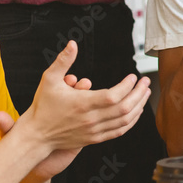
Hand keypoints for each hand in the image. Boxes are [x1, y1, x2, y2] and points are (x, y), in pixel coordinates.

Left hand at [0, 74, 91, 179]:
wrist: (36, 164)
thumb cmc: (25, 145)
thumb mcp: (14, 134)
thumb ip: (7, 125)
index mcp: (49, 108)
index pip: (61, 91)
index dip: (66, 82)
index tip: (68, 79)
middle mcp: (64, 113)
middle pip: (77, 95)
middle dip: (82, 87)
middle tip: (82, 83)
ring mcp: (76, 124)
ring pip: (88, 108)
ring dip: (92, 99)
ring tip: (89, 94)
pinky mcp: (84, 136)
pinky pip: (95, 123)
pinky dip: (100, 117)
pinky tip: (100, 115)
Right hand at [19, 41, 150, 151]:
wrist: (36, 136)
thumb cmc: (43, 106)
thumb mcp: (49, 79)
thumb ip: (63, 61)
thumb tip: (72, 43)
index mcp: (82, 104)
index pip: (113, 96)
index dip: (127, 86)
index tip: (133, 76)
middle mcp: (91, 119)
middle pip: (124, 108)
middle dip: (139, 93)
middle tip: (145, 82)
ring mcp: (94, 131)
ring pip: (125, 121)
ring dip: (139, 106)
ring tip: (145, 93)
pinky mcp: (95, 139)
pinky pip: (119, 131)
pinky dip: (131, 121)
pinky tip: (136, 111)